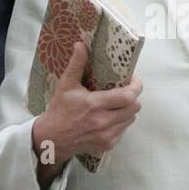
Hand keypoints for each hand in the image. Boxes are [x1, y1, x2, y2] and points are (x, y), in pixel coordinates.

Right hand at [32, 41, 141, 166]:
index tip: (134, 80)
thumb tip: (81, 45)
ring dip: (128, 110)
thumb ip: (76, 64)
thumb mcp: (66, 85)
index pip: (128, 96)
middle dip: (132, 97)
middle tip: (125, 91)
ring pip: (131, 119)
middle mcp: (103, 121)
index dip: (136, 87)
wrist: (52, 139)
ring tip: (116, 104)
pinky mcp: (107, 144)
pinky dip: (121, 122)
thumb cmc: (60, 110)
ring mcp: (106, 135)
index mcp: (94, 104)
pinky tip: (109, 117)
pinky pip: (124, 130)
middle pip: (134, 107)